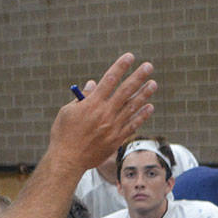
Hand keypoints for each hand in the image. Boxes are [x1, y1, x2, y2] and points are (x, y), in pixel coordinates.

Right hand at [49, 53, 156, 171]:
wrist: (67, 161)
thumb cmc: (63, 135)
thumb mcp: (67, 113)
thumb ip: (82, 98)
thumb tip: (94, 84)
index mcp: (92, 104)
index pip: (110, 79)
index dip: (120, 67)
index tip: (129, 57)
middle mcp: (105, 113)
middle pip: (125, 90)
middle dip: (138, 76)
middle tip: (148, 66)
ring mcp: (113, 126)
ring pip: (132, 106)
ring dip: (144, 94)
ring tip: (153, 83)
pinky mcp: (117, 139)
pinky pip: (133, 124)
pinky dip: (142, 115)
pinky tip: (149, 107)